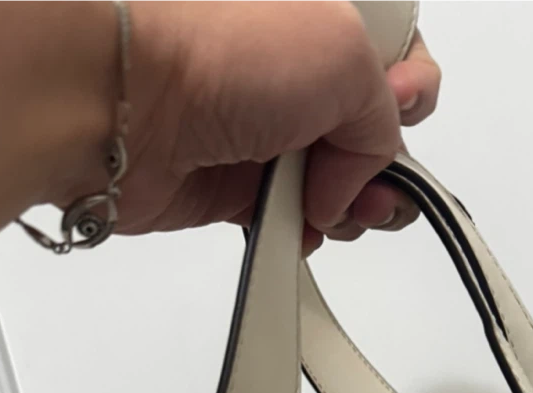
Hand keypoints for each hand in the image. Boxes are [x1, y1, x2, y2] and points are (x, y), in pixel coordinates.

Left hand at [72, 0, 440, 251]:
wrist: (120, 101)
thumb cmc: (212, 46)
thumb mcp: (347, 54)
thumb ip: (385, 115)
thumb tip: (361, 174)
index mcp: (320, 11)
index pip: (396, 53)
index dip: (412, 88)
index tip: (402, 105)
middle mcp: (291, 62)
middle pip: (370, 124)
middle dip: (383, 161)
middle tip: (367, 176)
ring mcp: (262, 123)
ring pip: (333, 180)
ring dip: (345, 204)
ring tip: (326, 204)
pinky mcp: (233, 180)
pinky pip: (287, 217)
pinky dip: (299, 231)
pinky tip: (293, 223)